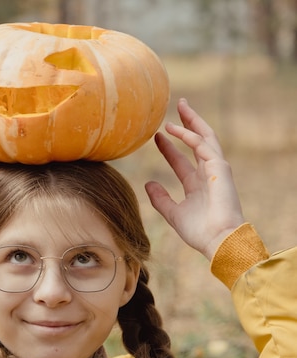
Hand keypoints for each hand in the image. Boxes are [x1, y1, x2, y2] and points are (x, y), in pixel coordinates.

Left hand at [145, 98, 244, 259]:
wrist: (217, 240)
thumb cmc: (199, 231)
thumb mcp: (173, 213)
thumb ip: (161, 199)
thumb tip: (148, 184)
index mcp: (197, 184)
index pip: (181, 160)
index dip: (169, 147)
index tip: (157, 136)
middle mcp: (207, 174)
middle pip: (198, 141)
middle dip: (189, 123)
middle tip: (178, 106)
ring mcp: (215, 170)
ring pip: (205, 137)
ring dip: (192, 121)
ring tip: (180, 106)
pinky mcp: (220, 168)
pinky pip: (203, 146)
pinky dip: (189, 136)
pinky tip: (174, 129)